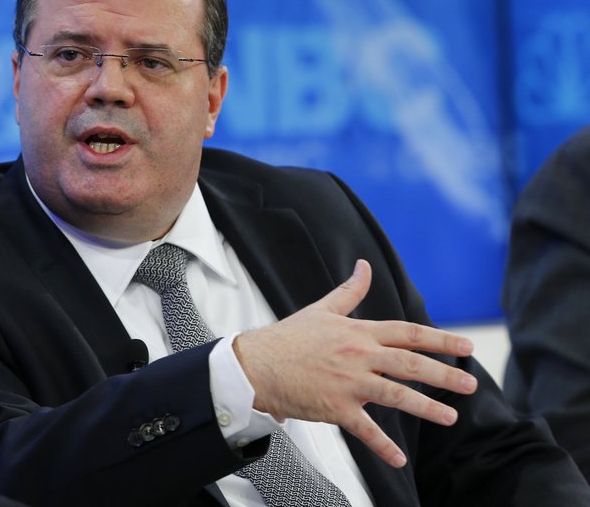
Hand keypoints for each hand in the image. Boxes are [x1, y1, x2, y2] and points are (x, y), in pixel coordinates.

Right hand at [233, 259, 476, 467]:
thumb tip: (364, 266)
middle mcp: (358, 356)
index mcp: (358, 332)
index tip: (465, 346)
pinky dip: (383, 446)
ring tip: (451, 417)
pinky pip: (365, 430)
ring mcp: (348, 383)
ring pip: (396, 395)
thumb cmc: (288, 337)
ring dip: (427, 407)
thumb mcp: (321, 309)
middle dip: (444, 374)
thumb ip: (350, 290)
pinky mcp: (335, 408)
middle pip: (410, 364)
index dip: (440, 339)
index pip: (407, 333)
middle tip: (470, 384)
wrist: (256, 363)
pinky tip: (399, 459)